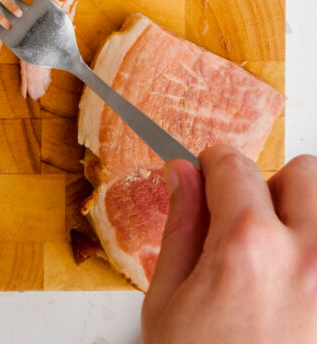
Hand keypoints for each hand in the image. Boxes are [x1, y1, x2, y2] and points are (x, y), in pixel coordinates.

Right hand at [141, 145, 316, 342]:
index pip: (234, 164)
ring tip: (277, 266)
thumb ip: (181, 229)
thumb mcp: (167, 305)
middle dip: (272, 189)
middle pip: (303, 174)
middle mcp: (305, 259)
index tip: (207, 178)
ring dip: (303, 225)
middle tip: (247, 227)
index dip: (212, 166)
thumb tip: (183, 175)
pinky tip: (292, 301)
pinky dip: (312, 268)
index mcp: (247, 247)